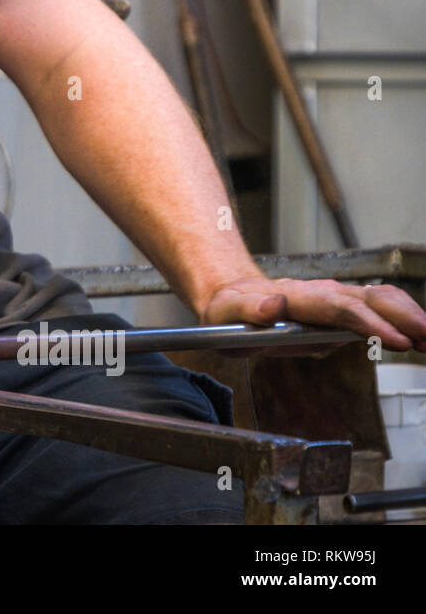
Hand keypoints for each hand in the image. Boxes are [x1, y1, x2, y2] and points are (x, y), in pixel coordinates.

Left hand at [197, 275, 425, 355]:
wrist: (232, 298)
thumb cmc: (228, 313)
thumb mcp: (226, 315)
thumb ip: (249, 312)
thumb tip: (273, 305)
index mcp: (297, 298)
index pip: (339, 309)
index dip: (369, 323)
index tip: (396, 340)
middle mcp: (322, 293)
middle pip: (370, 299)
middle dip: (403, 318)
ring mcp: (336, 298)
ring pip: (381, 299)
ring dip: (411, 317)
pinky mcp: (344, 307)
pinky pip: (381, 306)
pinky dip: (406, 318)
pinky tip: (423, 337)